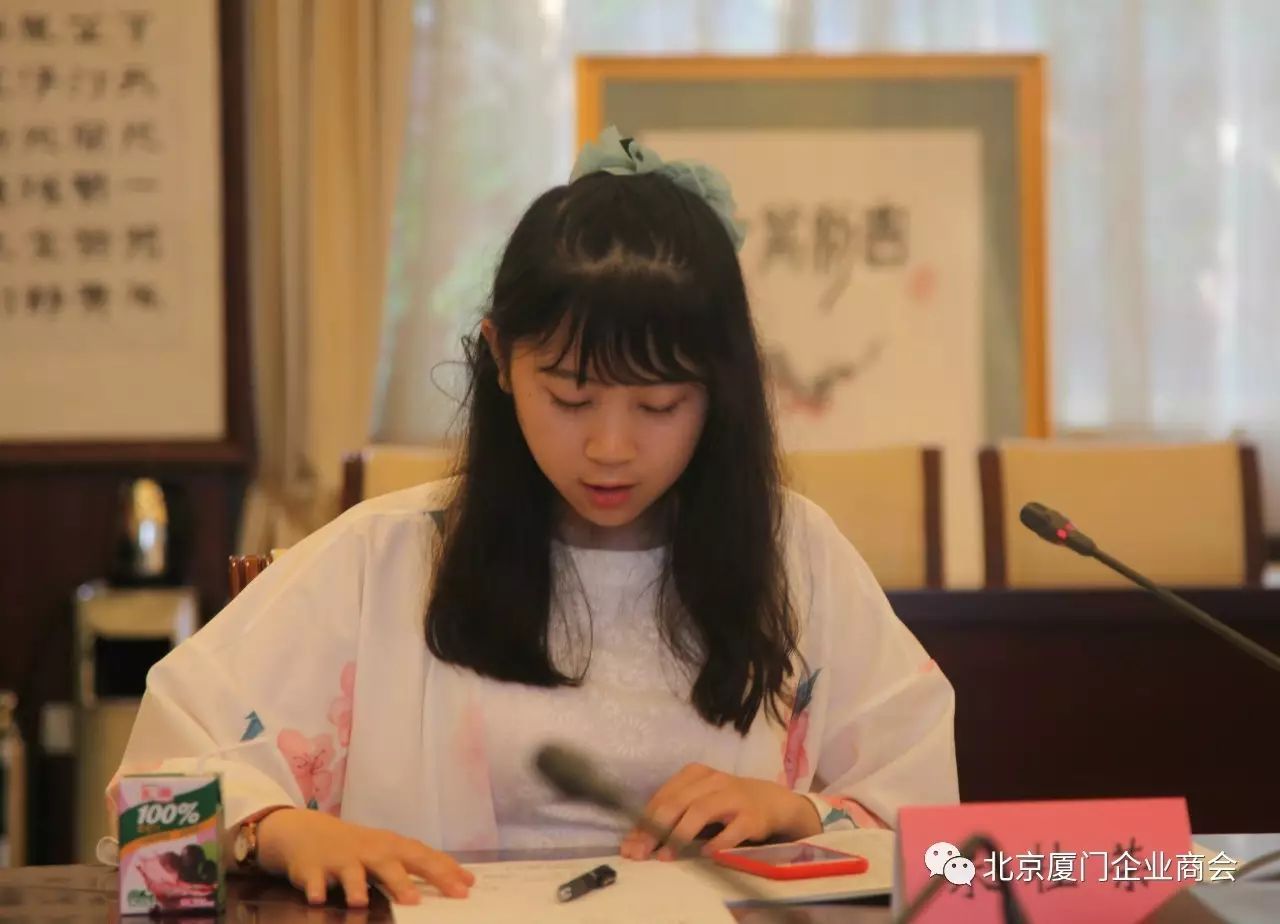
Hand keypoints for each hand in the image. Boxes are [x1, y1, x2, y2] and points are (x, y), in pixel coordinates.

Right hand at [254, 808, 473, 906]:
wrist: (310, 831)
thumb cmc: (361, 848)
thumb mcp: (389, 852)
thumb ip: (419, 867)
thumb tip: (462, 881)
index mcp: (392, 848)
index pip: (423, 859)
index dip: (444, 872)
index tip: (465, 888)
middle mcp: (370, 852)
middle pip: (389, 865)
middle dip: (402, 883)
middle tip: (416, 903)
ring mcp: (341, 859)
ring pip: (351, 873)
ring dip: (356, 887)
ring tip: (360, 902)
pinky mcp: (313, 868)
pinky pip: (314, 880)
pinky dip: (316, 888)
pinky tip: (318, 899)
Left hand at [618, 763, 821, 860]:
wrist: (770, 802)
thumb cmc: (724, 803)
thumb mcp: (697, 801)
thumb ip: (670, 817)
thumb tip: (635, 843)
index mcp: (694, 773)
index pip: (663, 797)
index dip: (644, 822)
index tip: (629, 846)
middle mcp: (712, 780)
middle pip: (678, 802)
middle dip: (655, 829)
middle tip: (641, 854)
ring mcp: (733, 796)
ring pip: (701, 811)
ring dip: (680, 835)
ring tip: (666, 856)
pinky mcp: (752, 816)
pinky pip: (733, 829)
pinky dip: (718, 842)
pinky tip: (706, 855)